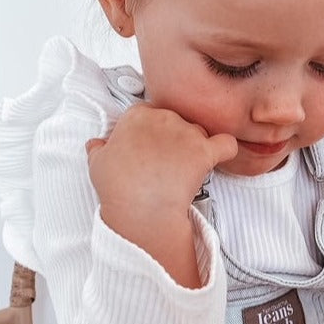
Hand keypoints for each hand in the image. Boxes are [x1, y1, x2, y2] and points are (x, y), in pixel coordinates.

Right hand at [85, 104, 237, 286]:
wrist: (141, 210)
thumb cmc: (119, 189)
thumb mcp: (97, 164)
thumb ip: (98, 149)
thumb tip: (97, 144)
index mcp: (136, 116)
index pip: (150, 113)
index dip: (152, 132)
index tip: (150, 148)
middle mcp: (163, 118)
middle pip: (176, 121)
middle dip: (174, 139)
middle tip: (168, 162)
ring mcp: (186, 133)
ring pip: (200, 132)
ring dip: (196, 146)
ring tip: (185, 169)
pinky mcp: (204, 151)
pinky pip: (227, 143)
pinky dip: (226, 150)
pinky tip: (220, 157)